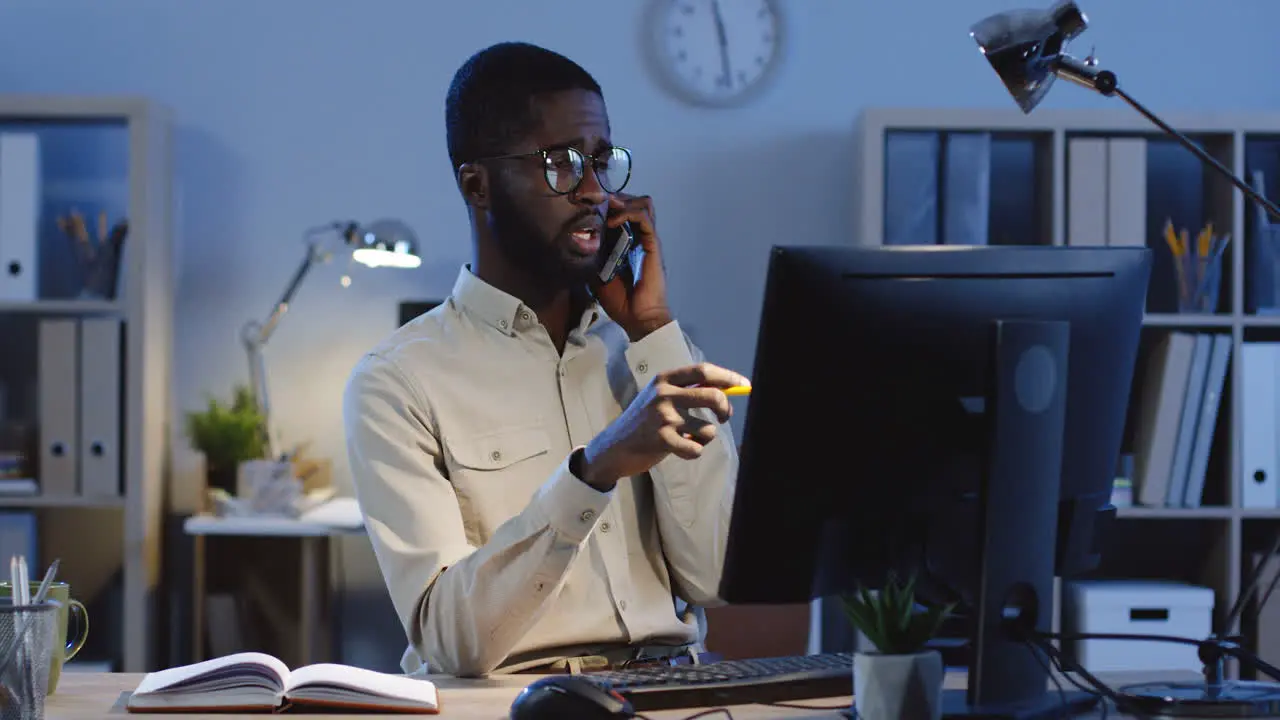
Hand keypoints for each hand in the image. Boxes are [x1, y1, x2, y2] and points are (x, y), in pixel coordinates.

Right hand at [579, 363, 748, 490]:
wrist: (615, 446)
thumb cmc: (644, 421)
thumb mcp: (661, 397)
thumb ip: (689, 391)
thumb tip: (728, 390)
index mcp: (665, 379)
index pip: (703, 371)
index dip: (728, 377)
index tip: (744, 385)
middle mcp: (664, 394)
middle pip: (712, 396)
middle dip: (726, 408)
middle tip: (724, 417)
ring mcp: (663, 417)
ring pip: (708, 428)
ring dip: (704, 437)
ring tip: (688, 438)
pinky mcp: (663, 440)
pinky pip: (697, 447)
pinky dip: (694, 451)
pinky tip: (681, 449)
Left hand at [591, 193, 672, 341]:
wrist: (639, 317)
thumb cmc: (621, 301)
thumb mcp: (597, 276)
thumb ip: (592, 260)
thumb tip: (574, 246)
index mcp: (630, 243)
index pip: (625, 212)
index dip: (611, 204)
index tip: (592, 204)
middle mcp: (641, 238)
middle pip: (637, 202)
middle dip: (618, 197)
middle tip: (601, 202)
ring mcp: (648, 240)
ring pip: (644, 204)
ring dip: (625, 201)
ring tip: (609, 208)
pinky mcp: (652, 245)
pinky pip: (644, 218)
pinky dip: (627, 213)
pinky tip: (612, 221)